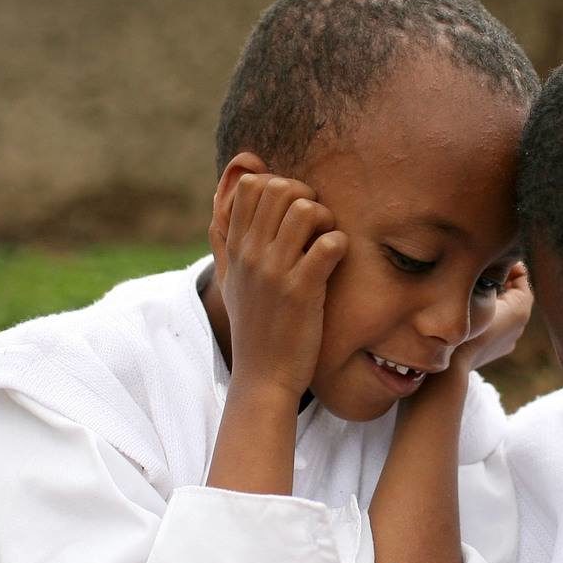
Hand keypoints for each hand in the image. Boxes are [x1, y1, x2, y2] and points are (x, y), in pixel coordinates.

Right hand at [212, 173, 346, 397]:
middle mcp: (251, 254)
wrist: (263, 377)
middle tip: (316, 224)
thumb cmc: (253, 326)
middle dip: (307, 196)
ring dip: (325, 219)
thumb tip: (223, 195)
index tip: (293, 210)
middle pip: (279, 189)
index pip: (250, 186)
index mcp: (236, 248)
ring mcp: (275, 272)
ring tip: (326, 241)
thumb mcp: (229, 279)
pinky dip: (340, 245)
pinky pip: (328, 245)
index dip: (280, 185)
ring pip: (305, 210)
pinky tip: (336, 260)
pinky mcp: (302, 292)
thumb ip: (224, 236)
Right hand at [454, 262, 531, 372]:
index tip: (492, 256)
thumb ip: (488, 274)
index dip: (508, 263)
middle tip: (483, 267)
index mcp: (521, 308)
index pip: (522, 276)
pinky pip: (498, 323)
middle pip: (515, 293)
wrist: (450, 367)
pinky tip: (472, 309)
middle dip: (502, 280)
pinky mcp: (498, 349)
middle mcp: (520, 325)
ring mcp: (510, 339)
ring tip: (476, 285)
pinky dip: (490, 314)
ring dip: (495, 297)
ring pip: (506, 309)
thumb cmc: (462, 326)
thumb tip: (487, 261)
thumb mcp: (476, 292)